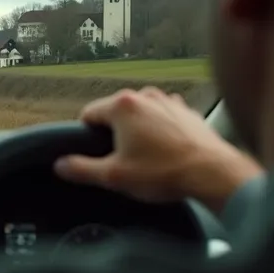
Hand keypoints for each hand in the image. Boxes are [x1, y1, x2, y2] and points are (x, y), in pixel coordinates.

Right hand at [54, 87, 261, 214]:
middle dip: (114, 135)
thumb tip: (60, 165)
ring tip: (147, 159)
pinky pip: (162, 119)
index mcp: (121, 106)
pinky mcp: (186, 111)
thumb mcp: (114, 176)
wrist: (213, 174)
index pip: (88, 115)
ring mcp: (168, 101)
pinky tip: (166, 153)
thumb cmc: (163, 173)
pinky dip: (159, 132)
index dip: (86, 137)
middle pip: (114, 113)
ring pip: (139, 115)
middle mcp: (144, 96)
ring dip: (137, 132)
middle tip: (123, 162)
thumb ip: (81, 169)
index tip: (95, 156)